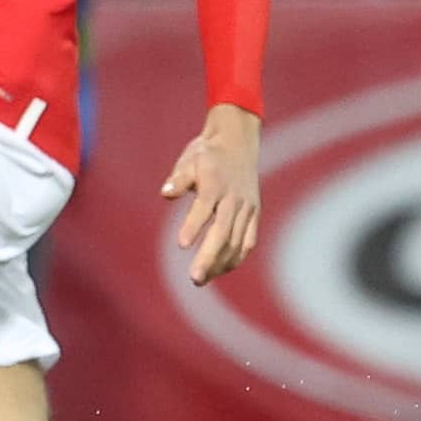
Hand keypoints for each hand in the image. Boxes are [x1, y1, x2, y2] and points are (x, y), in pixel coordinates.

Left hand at [161, 104, 262, 283]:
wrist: (238, 142)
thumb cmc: (207, 154)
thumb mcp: (189, 160)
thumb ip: (179, 178)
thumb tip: (165, 193)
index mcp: (216, 182)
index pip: (204, 207)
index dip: (193, 225)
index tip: (181, 244)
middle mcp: (234, 197)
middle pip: (223, 231)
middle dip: (209, 256)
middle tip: (194, 278)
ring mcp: (247, 206)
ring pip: (237, 241)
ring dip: (220, 262)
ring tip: (201, 278)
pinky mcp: (254, 213)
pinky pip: (248, 240)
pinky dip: (236, 257)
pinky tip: (221, 269)